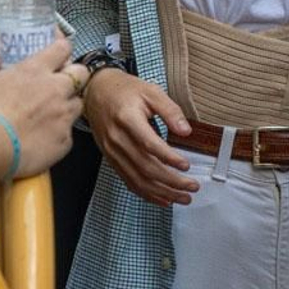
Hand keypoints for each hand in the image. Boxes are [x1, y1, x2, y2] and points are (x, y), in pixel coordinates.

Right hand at [0, 33, 85, 176]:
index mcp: (35, 71)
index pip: (63, 48)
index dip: (61, 50)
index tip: (56, 54)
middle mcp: (55, 89)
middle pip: (80, 74)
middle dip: (73, 76)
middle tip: (58, 84)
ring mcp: (63, 115)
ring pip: (78, 104)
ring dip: (67, 105)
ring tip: (50, 114)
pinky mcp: (64, 140)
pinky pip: (68, 134)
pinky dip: (59, 134)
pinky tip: (43, 138)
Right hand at [83, 68, 198, 206]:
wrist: (96, 92)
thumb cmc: (124, 90)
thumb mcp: (151, 91)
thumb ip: (170, 110)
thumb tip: (186, 131)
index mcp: (127, 119)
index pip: (149, 144)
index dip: (169, 157)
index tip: (186, 165)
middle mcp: (117, 139)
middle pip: (145, 167)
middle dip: (171, 181)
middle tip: (192, 187)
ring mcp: (112, 152)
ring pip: (138, 179)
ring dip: (162, 192)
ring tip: (182, 197)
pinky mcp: (111, 160)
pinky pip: (129, 181)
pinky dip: (147, 193)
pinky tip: (162, 198)